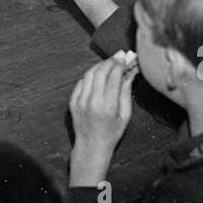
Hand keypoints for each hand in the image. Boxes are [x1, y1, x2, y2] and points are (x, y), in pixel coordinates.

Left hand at [69, 56, 137, 185]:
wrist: (91, 146)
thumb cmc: (111, 133)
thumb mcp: (125, 115)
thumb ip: (126, 92)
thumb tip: (130, 73)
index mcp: (107, 106)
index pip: (113, 76)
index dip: (120, 64)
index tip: (126, 58)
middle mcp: (92, 101)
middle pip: (100, 71)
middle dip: (111, 61)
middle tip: (118, 56)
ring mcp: (80, 101)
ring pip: (89, 74)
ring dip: (100, 65)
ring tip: (109, 63)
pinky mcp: (73, 101)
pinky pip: (81, 82)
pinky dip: (90, 75)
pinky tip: (98, 74)